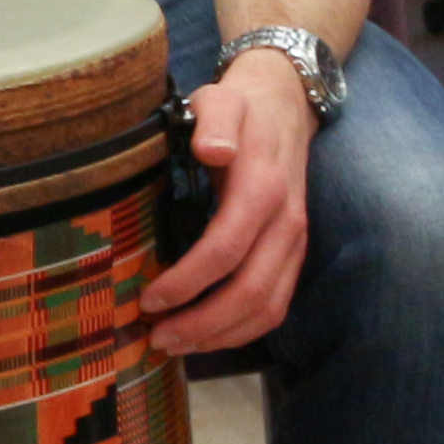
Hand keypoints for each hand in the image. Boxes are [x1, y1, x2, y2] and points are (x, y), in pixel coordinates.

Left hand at [150, 46, 316, 358]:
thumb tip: (215, 150)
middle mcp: (287, 221)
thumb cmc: (240, 108)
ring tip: (176, 344)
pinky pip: (278, 303)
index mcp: (263, 188)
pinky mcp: (295, 253)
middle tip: (156, 338)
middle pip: (252, 290)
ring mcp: (296, 241)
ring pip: (269, 305)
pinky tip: (207, 335)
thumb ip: (216, 121)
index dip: (188, 282)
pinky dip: (243, 329)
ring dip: (222, 334)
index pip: (227, 248)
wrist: (287, 106)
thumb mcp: (220, 99)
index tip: (148, 299)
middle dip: (203, 323)